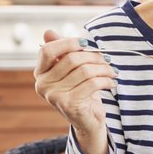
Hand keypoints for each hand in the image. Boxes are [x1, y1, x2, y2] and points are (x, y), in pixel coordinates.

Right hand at [34, 30, 117, 153]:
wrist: (87, 121)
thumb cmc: (80, 91)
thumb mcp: (71, 70)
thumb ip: (62, 51)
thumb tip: (48, 32)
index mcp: (40, 73)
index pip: (48, 50)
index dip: (68, 42)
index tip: (86, 43)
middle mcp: (43, 85)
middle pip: (70, 59)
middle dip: (93, 56)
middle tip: (107, 58)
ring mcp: (54, 96)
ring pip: (84, 70)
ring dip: (103, 68)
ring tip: (112, 71)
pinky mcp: (69, 105)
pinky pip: (92, 84)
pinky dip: (106, 81)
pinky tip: (111, 82)